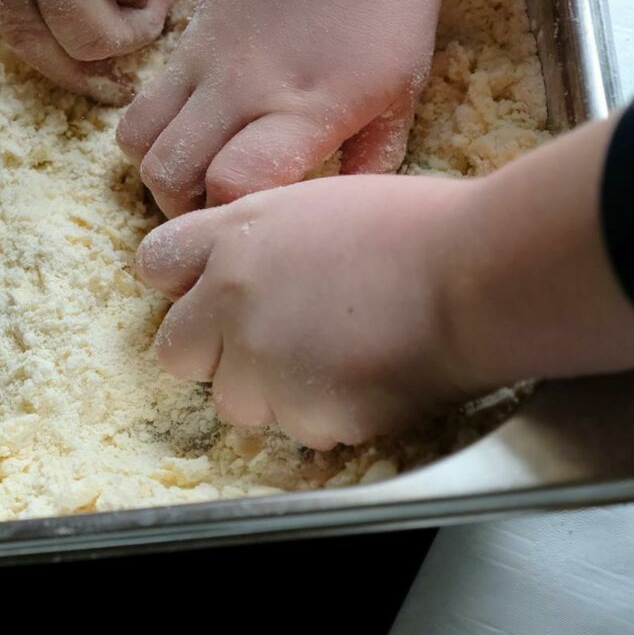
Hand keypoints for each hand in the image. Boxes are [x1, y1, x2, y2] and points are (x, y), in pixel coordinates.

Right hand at [117, 0, 442, 215]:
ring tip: (199, 170)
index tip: (258, 225)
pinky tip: (200, 124)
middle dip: (185, 211)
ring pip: (137, 140)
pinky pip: (145, 98)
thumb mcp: (404, 89)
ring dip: (160, 168)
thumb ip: (372, 159)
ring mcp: (206, 61)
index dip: (233, 219)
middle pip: (166, 176)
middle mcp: (244, 90)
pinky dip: (158, 127)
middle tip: (221, 208)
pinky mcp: (187, 37)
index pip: (233, 186)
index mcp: (306, 109)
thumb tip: (340, 214)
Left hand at [135, 174, 477, 448]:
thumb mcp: (316, 204)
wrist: (476, 272)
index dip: (184, 285)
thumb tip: (242, 271)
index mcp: (233, 238)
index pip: (157, 264)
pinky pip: (300, 430)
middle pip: (175, 351)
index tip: (211, 296)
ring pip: (236, 403)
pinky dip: (330, 416)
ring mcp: (263, 361)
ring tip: (339, 360)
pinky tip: (372, 378)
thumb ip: (260, 240)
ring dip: (274, 393)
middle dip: (214, 355)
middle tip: (273, 346)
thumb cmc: (417, 227)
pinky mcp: (305, 411)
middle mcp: (230, 300)